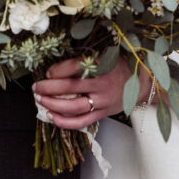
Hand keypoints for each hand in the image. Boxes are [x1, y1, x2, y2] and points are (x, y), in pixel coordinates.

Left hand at [33, 58, 152, 129]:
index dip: (57, 70)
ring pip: (72, 107)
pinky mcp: (102, 114)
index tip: (47, 73)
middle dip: (48, 88)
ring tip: (40, 100)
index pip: (74, 67)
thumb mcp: (105, 55)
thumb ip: (83, 61)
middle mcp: (102, 84)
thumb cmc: (120, 66)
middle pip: (69, 87)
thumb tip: (54, 71)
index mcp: (102, 65)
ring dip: (52, 104)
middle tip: (36, 87)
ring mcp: (102, 101)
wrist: (143, 83)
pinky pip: (81, 122)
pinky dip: (64, 122)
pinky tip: (51, 117)